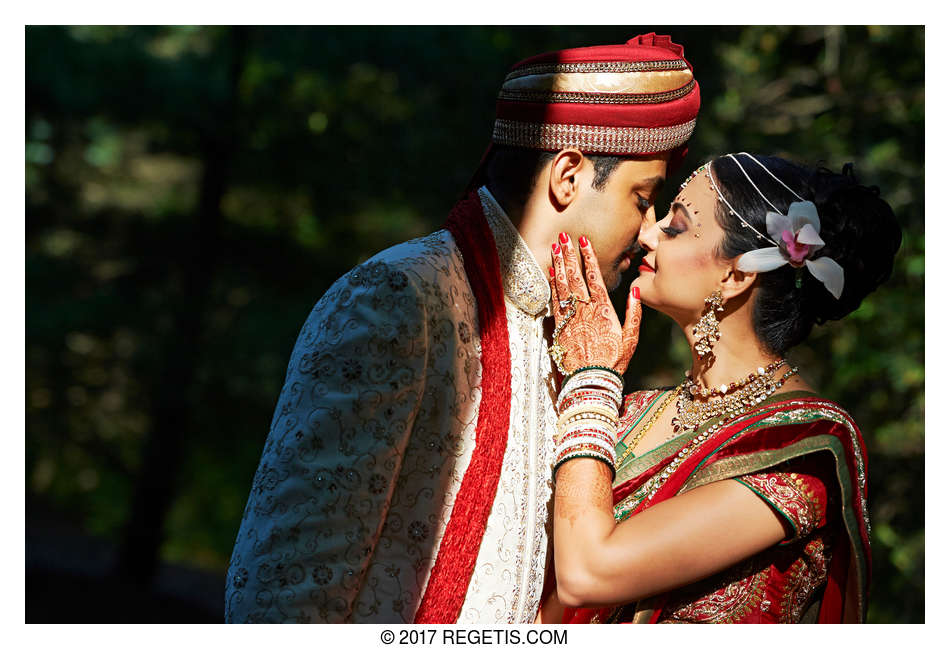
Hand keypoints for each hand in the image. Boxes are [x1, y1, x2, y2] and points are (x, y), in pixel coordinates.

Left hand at [548, 233, 640, 374]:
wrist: (592, 379)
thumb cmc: (615, 359)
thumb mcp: (632, 337)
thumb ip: (634, 311)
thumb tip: (636, 288)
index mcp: (603, 309)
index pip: (593, 276)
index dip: (587, 256)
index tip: (582, 240)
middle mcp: (584, 309)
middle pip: (574, 276)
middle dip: (569, 254)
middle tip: (563, 236)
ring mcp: (570, 316)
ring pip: (562, 285)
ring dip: (558, 264)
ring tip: (555, 247)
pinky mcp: (560, 326)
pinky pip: (554, 300)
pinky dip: (552, 284)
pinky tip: (550, 272)